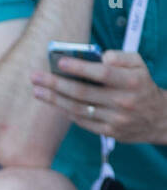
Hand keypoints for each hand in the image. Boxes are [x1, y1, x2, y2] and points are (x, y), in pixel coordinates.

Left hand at [30, 50, 166, 144]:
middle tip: (35, 77)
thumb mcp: (139, 65)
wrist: (158, 118)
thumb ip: (121, 57)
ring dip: (55, 100)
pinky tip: (54, 103)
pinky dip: (66, 112)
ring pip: (78, 109)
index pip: (102, 73)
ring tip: (37, 90)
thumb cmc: (142, 85)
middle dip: (55, 84)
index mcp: (131, 81)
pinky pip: (82, 121)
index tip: (60, 62)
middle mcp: (122, 101)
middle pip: (82, 92)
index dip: (79, 68)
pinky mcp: (108, 132)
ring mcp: (114, 119)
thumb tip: (100, 57)